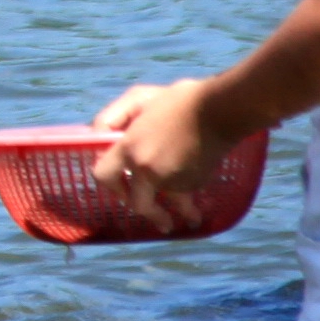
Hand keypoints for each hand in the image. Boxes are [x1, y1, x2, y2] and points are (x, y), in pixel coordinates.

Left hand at [92, 80, 221, 224]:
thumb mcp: (139, 98)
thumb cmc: (178, 99)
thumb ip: (114, 117)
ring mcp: (170, 180)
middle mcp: (146, 170)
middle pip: (137, 203)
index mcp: (128, 148)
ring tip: (176, 222)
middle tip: (149, 214)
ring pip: (166, 203)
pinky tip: (194, 210)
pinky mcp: (193, 184)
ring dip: (170, 214)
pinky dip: (188, 202)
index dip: (108, 183)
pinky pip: (185, 197)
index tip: (115, 187)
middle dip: (143, 211)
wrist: (219, 111)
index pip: (103, 176)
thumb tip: (100, 136)